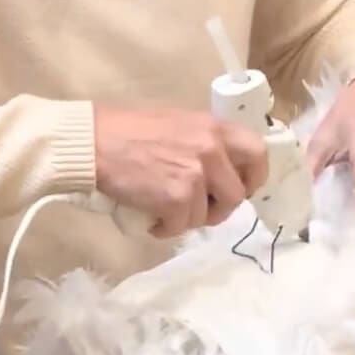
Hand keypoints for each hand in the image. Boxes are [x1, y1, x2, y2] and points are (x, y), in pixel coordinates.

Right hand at [94, 108, 268, 238]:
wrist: (96, 144)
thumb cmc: (131, 133)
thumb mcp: (180, 126)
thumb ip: (205, 145)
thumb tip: (222, 174)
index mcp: (214, 128)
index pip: (258, 154)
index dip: (252, 178)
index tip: (238, 188)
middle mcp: (211, 149)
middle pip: (237, 195)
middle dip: (219, 209)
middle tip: (199, 209)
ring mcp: (196, 175)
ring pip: (208, 216)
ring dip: (187, 219)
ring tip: (164, 209)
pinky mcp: (177, 199)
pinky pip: (182, 226)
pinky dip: (165, 228)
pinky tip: (151, 218)